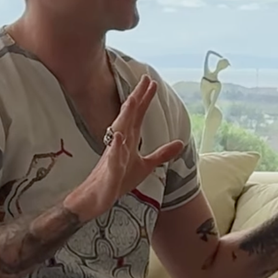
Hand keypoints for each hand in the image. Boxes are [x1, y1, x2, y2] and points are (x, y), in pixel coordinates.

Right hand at [65, 75, 185, 221]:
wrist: (97, 198)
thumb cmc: (118, 180)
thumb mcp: (146, 166)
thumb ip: (161, 154)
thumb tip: (180, 143)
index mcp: (129, 140)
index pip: (138, 116)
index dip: (144, 100)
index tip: (151, 83)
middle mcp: (120, 143)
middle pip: (129, 117)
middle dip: (137, 99)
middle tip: (145, 80)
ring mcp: (113, 155)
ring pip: (120, 131)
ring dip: (126, 116)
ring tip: (133, 99)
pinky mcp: (110, 171)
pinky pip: (113, 158)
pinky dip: (117, 147)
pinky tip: (120, 137)